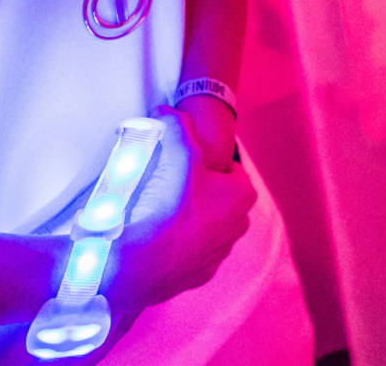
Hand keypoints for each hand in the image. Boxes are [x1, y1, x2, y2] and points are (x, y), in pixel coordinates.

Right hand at [102, 109, 254, 323]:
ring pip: (205, 224)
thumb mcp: (178, 156)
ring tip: (160, 212)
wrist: (142, 264)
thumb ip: (177, 128)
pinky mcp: (200, 275)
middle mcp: (239, 225)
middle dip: (198, 190)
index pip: (228, 167)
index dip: (205, 162)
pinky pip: (190, 250)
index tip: (183, 164)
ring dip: (189, 217)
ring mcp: (220, 253)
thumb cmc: (170, 206)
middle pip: (217, 196)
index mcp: (243, 196)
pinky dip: (177, 244)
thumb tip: (167, 110)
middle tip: (169, 185)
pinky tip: (157, 237)